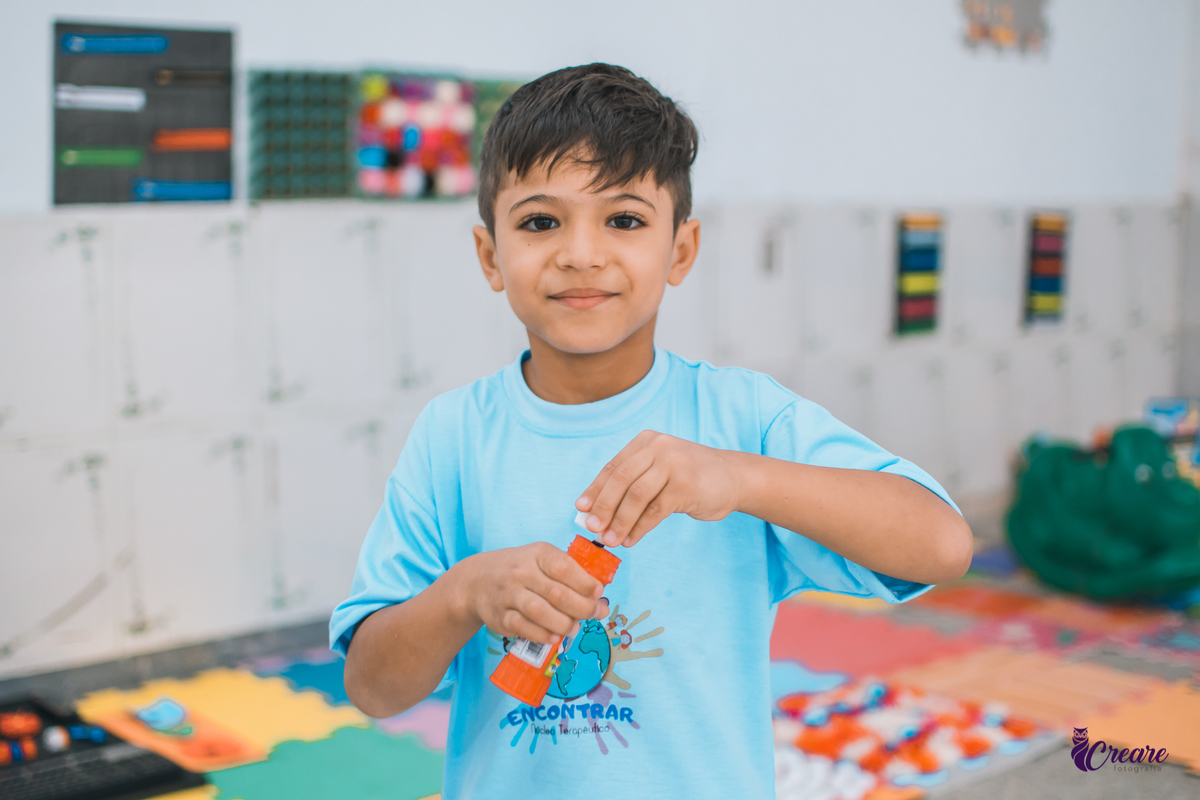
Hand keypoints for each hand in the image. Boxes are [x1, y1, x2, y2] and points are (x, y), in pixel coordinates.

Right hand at [465, 543, 606, 644]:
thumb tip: (599, 597)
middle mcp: (521, 572)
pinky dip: (543, 635)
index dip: (586, 583)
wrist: (477, 580)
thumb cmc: (520, 570)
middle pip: (558, 593)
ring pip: (541, 612)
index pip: (565, 567)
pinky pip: (524, 628)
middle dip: (582, 608)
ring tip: (575, 627)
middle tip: (595, 614)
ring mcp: (508, 595)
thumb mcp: (541, 559)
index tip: (598, 594)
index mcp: (537, 553)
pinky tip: (555, 636)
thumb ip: (569, 573)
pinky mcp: (500, 616)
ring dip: (564, 623)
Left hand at [575, 430, 742, 547]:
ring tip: (610, 540)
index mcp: (646, 441)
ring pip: (636, 497)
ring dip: (619, 521)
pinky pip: (655, 511)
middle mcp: (658, 447)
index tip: (580, 509)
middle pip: (621, 480)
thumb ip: (632, 486)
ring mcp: (673, 464)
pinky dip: (639, 528)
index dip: (595, 489)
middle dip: (603, 507)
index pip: (614, 467)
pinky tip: (631, 540)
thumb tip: (596, 514)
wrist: (733, 477)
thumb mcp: (659, 471)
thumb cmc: (689, 477)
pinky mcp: (686, 485)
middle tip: (592, 528)